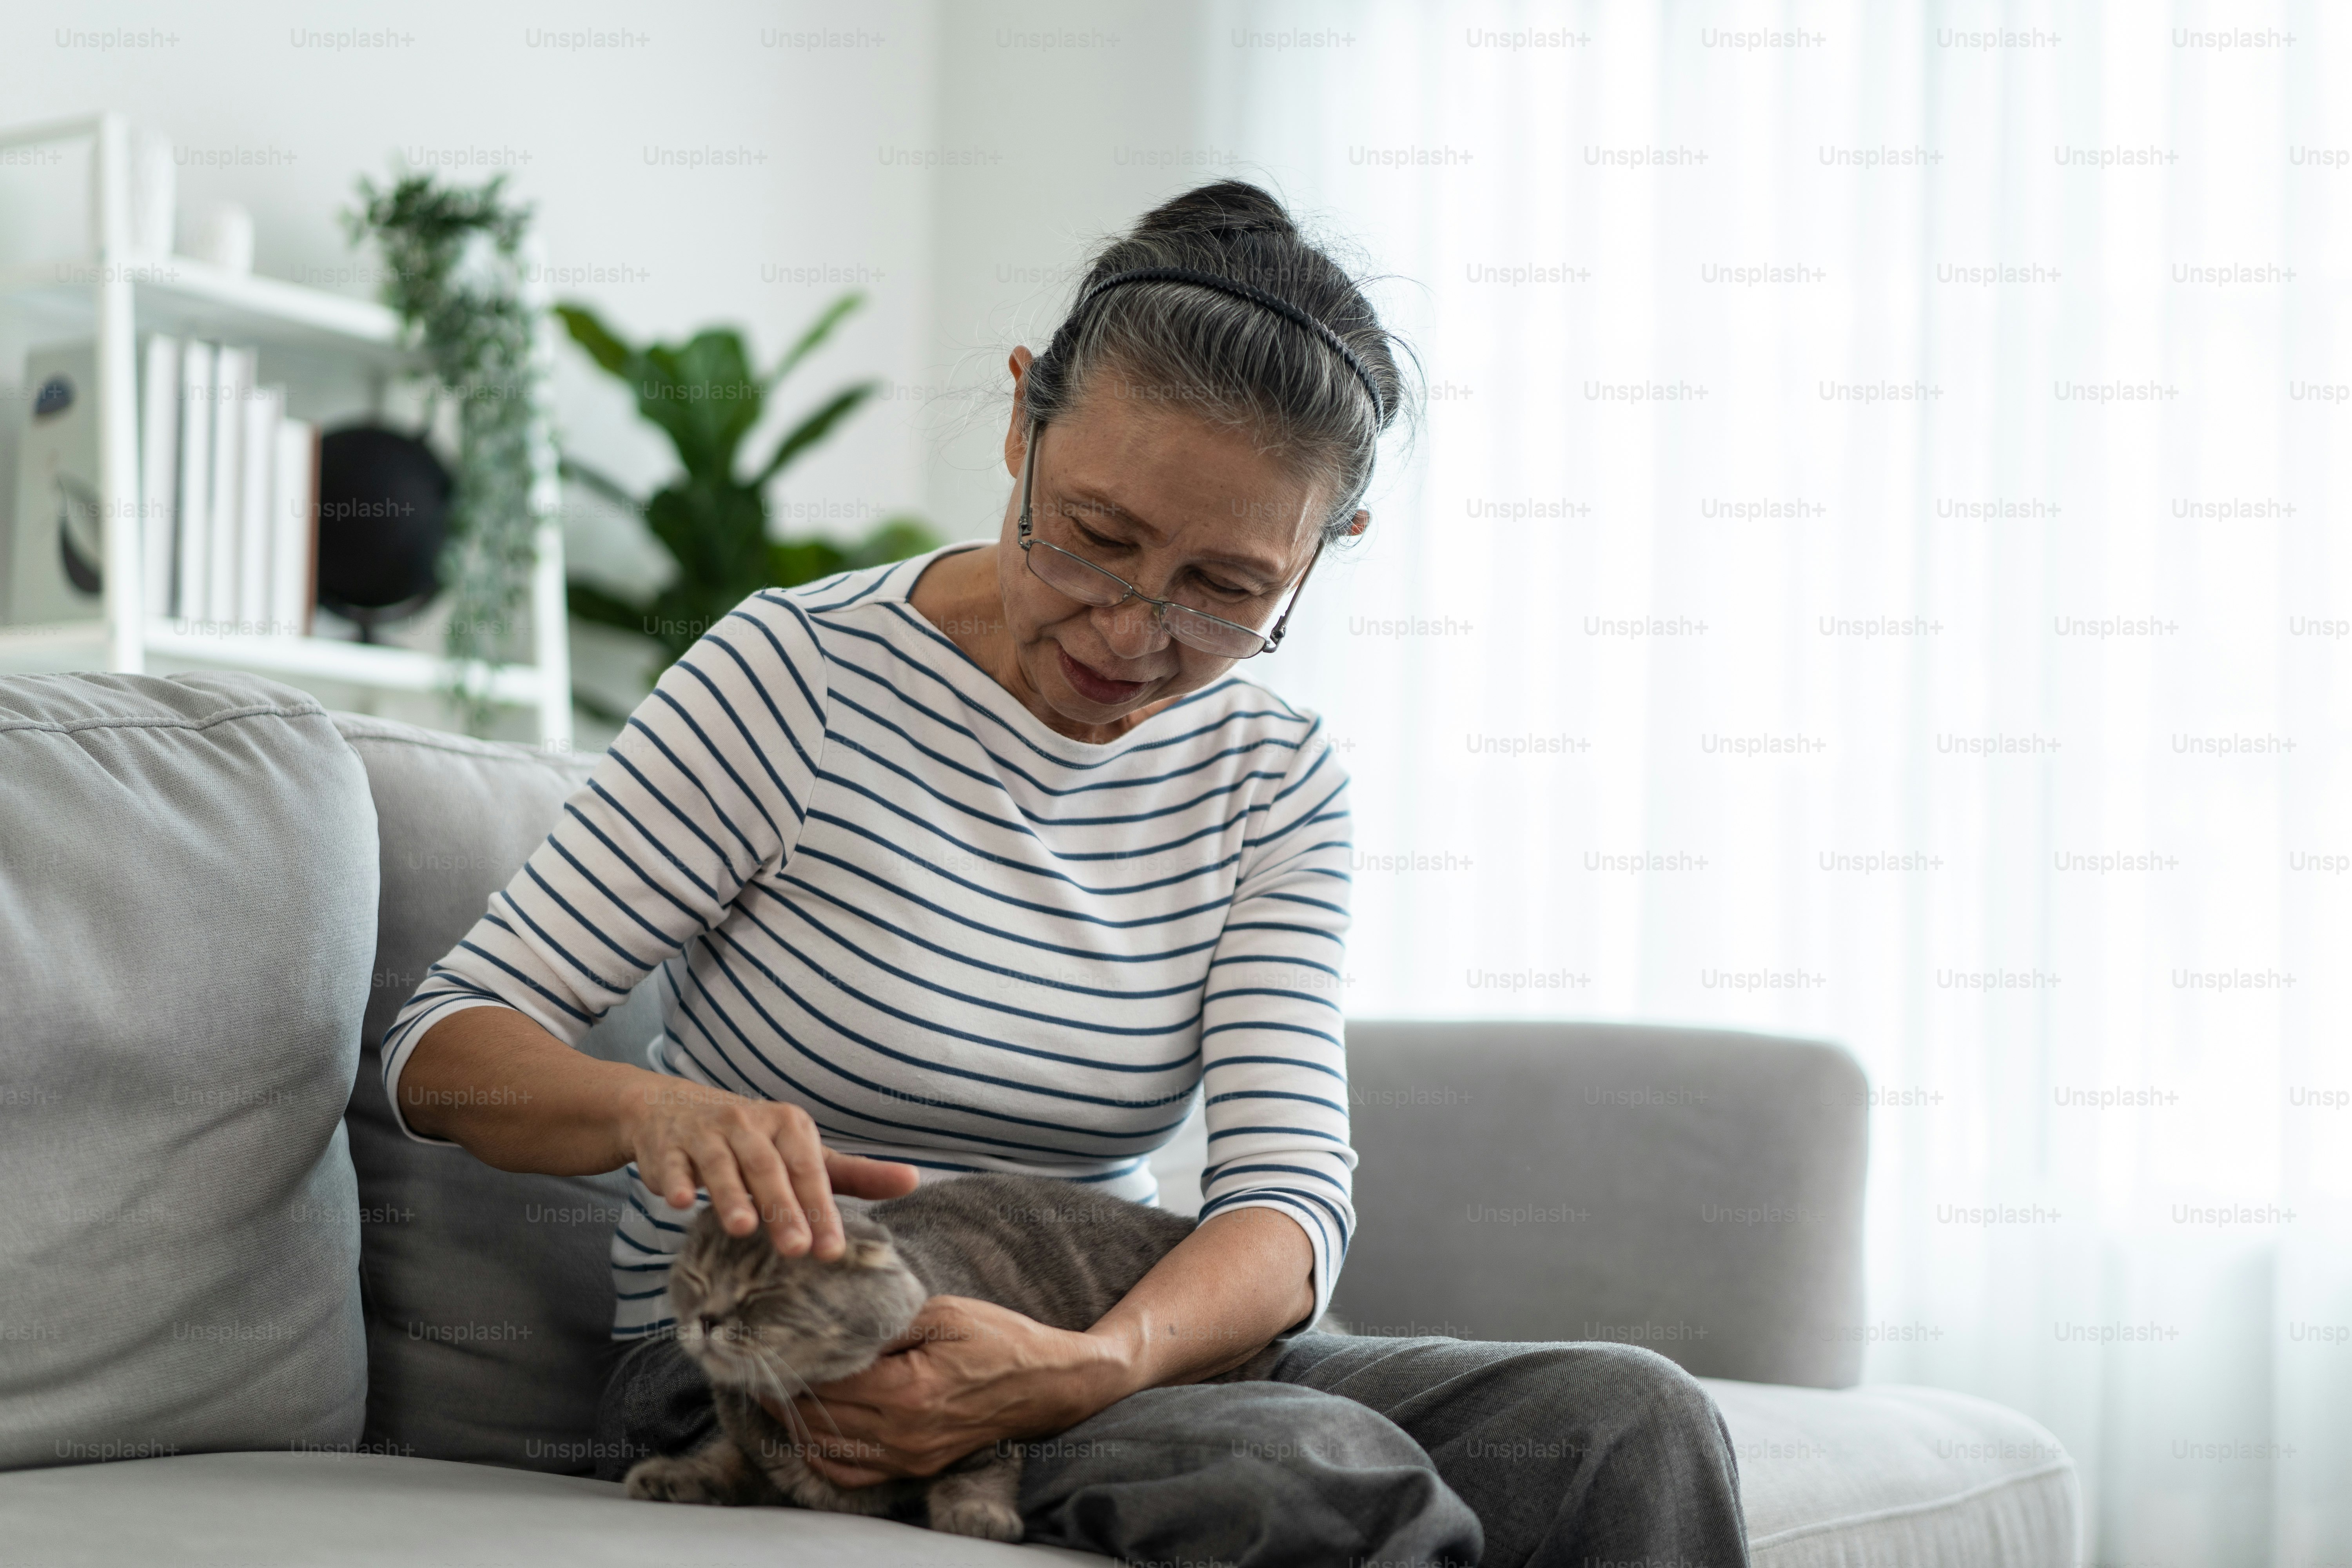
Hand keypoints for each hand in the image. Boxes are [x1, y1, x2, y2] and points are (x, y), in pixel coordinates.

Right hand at [616, 1078, 917, 1258]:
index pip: (810, 1170)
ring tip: (742, 1228)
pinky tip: (681, 1201)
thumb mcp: (803, 1152)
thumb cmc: (754, 1141)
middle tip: (797, 1250)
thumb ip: (855, 1173)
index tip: (833, 1251)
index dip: (822, 1210)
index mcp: (788, 1125)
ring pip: (721, 1165)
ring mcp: (705, 1133)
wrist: (675, 1112)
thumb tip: (913, 1180)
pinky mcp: (666, 1145)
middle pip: (769, 1169)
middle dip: (783, 1209)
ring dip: (730, 1194)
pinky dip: (676, 1180)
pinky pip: (672, 1164)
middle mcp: (748, 1123)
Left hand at [768, 1296, 1130, 1485]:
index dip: (793, 1365)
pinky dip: (821, 1455)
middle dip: (783, 1394)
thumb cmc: (999, 1340)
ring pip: (827, 1450)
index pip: (828, 1383)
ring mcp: (909, 1457)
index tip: (769, 1345)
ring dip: (795, 1424)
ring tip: (774, 1395)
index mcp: (908, 1391)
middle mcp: (903, 1434)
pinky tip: (808, 1431)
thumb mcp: (943, 1314)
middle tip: (758, 1367)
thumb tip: (837, 1326)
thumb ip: (887, 1324)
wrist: (1047, 1385)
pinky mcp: (916, 1468)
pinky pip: (852, 1472)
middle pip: (819, 1418)